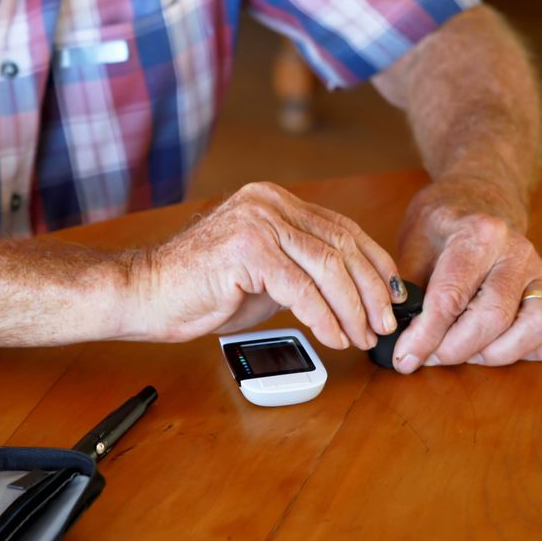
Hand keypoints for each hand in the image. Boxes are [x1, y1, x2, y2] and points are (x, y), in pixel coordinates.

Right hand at [125, 182, 407, 349]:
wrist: (146, 294)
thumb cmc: (201, 288)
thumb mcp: (264, 272)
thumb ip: (302, 269)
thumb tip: (353, 293)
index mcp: (275, 201)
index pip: (342, 227)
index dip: (376, 263)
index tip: (395, 295)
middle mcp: (269, 203)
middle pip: (342, 245)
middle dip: (372, 291)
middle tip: (385, 324)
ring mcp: (257, 222)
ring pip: (328, 267)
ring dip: (353, 309)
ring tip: (363, 337)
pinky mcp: (246, 249)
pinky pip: (301, 289)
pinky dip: (324, 318)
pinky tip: (334, 338)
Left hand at [391, 182, 541, 372]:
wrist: (477, 197)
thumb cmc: (440, 225)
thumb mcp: (411, 247)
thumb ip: (405, 291)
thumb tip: (396, 337)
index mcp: (479, 234)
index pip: (450, 299)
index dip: (425, 337)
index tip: (404, 358)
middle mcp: (517, 251)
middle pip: (493, 318)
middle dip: (456, 349)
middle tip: (431, 357)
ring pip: (538, 325)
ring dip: (500, 352)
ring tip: (469, 352)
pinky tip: (511, 348)